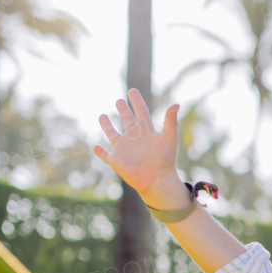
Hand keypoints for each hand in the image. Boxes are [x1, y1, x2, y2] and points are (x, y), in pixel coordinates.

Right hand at [92, 88, 189, 210]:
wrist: (158, 181)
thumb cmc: (165, 161)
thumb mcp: (169, 138)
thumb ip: (171, 121)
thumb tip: (176, 104)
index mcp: (146, 131)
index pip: (141, 112)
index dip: (136, 101)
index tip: (132, 91)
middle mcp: (134, 138)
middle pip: (127, 121)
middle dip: (123, 110)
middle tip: (119, 101)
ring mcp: (124, 149)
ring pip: (113, 135)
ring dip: (107, 126)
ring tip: (102, 116)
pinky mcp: (117, 161)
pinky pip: (106, 155)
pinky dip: (100, 152)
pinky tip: (95, 147)